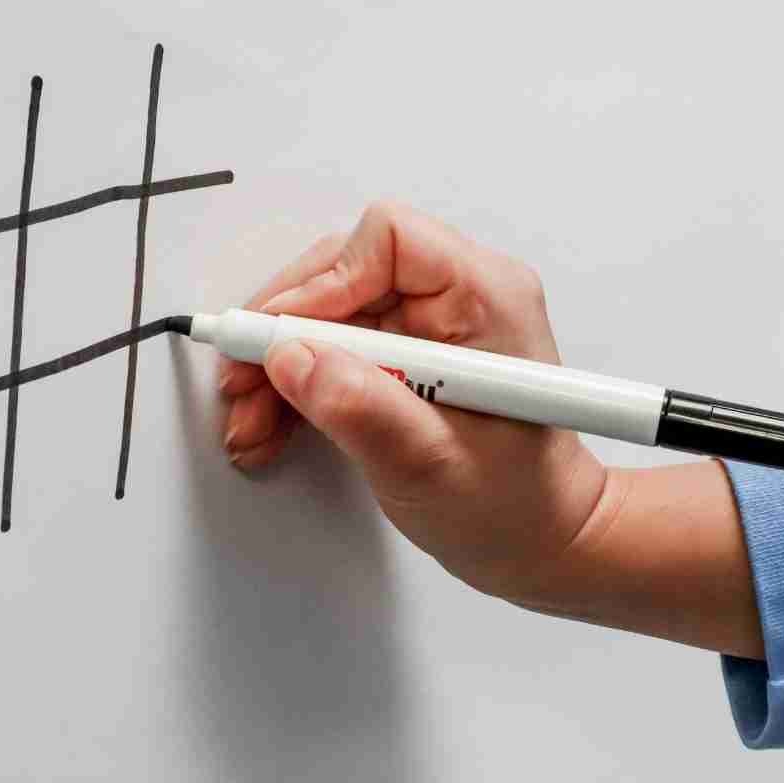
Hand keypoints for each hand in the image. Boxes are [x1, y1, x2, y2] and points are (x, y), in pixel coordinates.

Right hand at [219, 201, 609, 610]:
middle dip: (285, 333)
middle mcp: (463, 295)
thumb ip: (362, 409)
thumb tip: (293, 359)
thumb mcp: (431, 465)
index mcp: (487, 298)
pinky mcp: (412, 353)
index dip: (323, 283)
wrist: (542, 542)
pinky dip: (300, 385)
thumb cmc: (514, 506)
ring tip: (251, 426)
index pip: (390, 241)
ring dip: (281, 368)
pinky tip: (273, 428)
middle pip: (345, 273)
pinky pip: (339, 347)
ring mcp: (435, 324)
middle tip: (241, 387)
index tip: (280, 340)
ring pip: (331, 315)